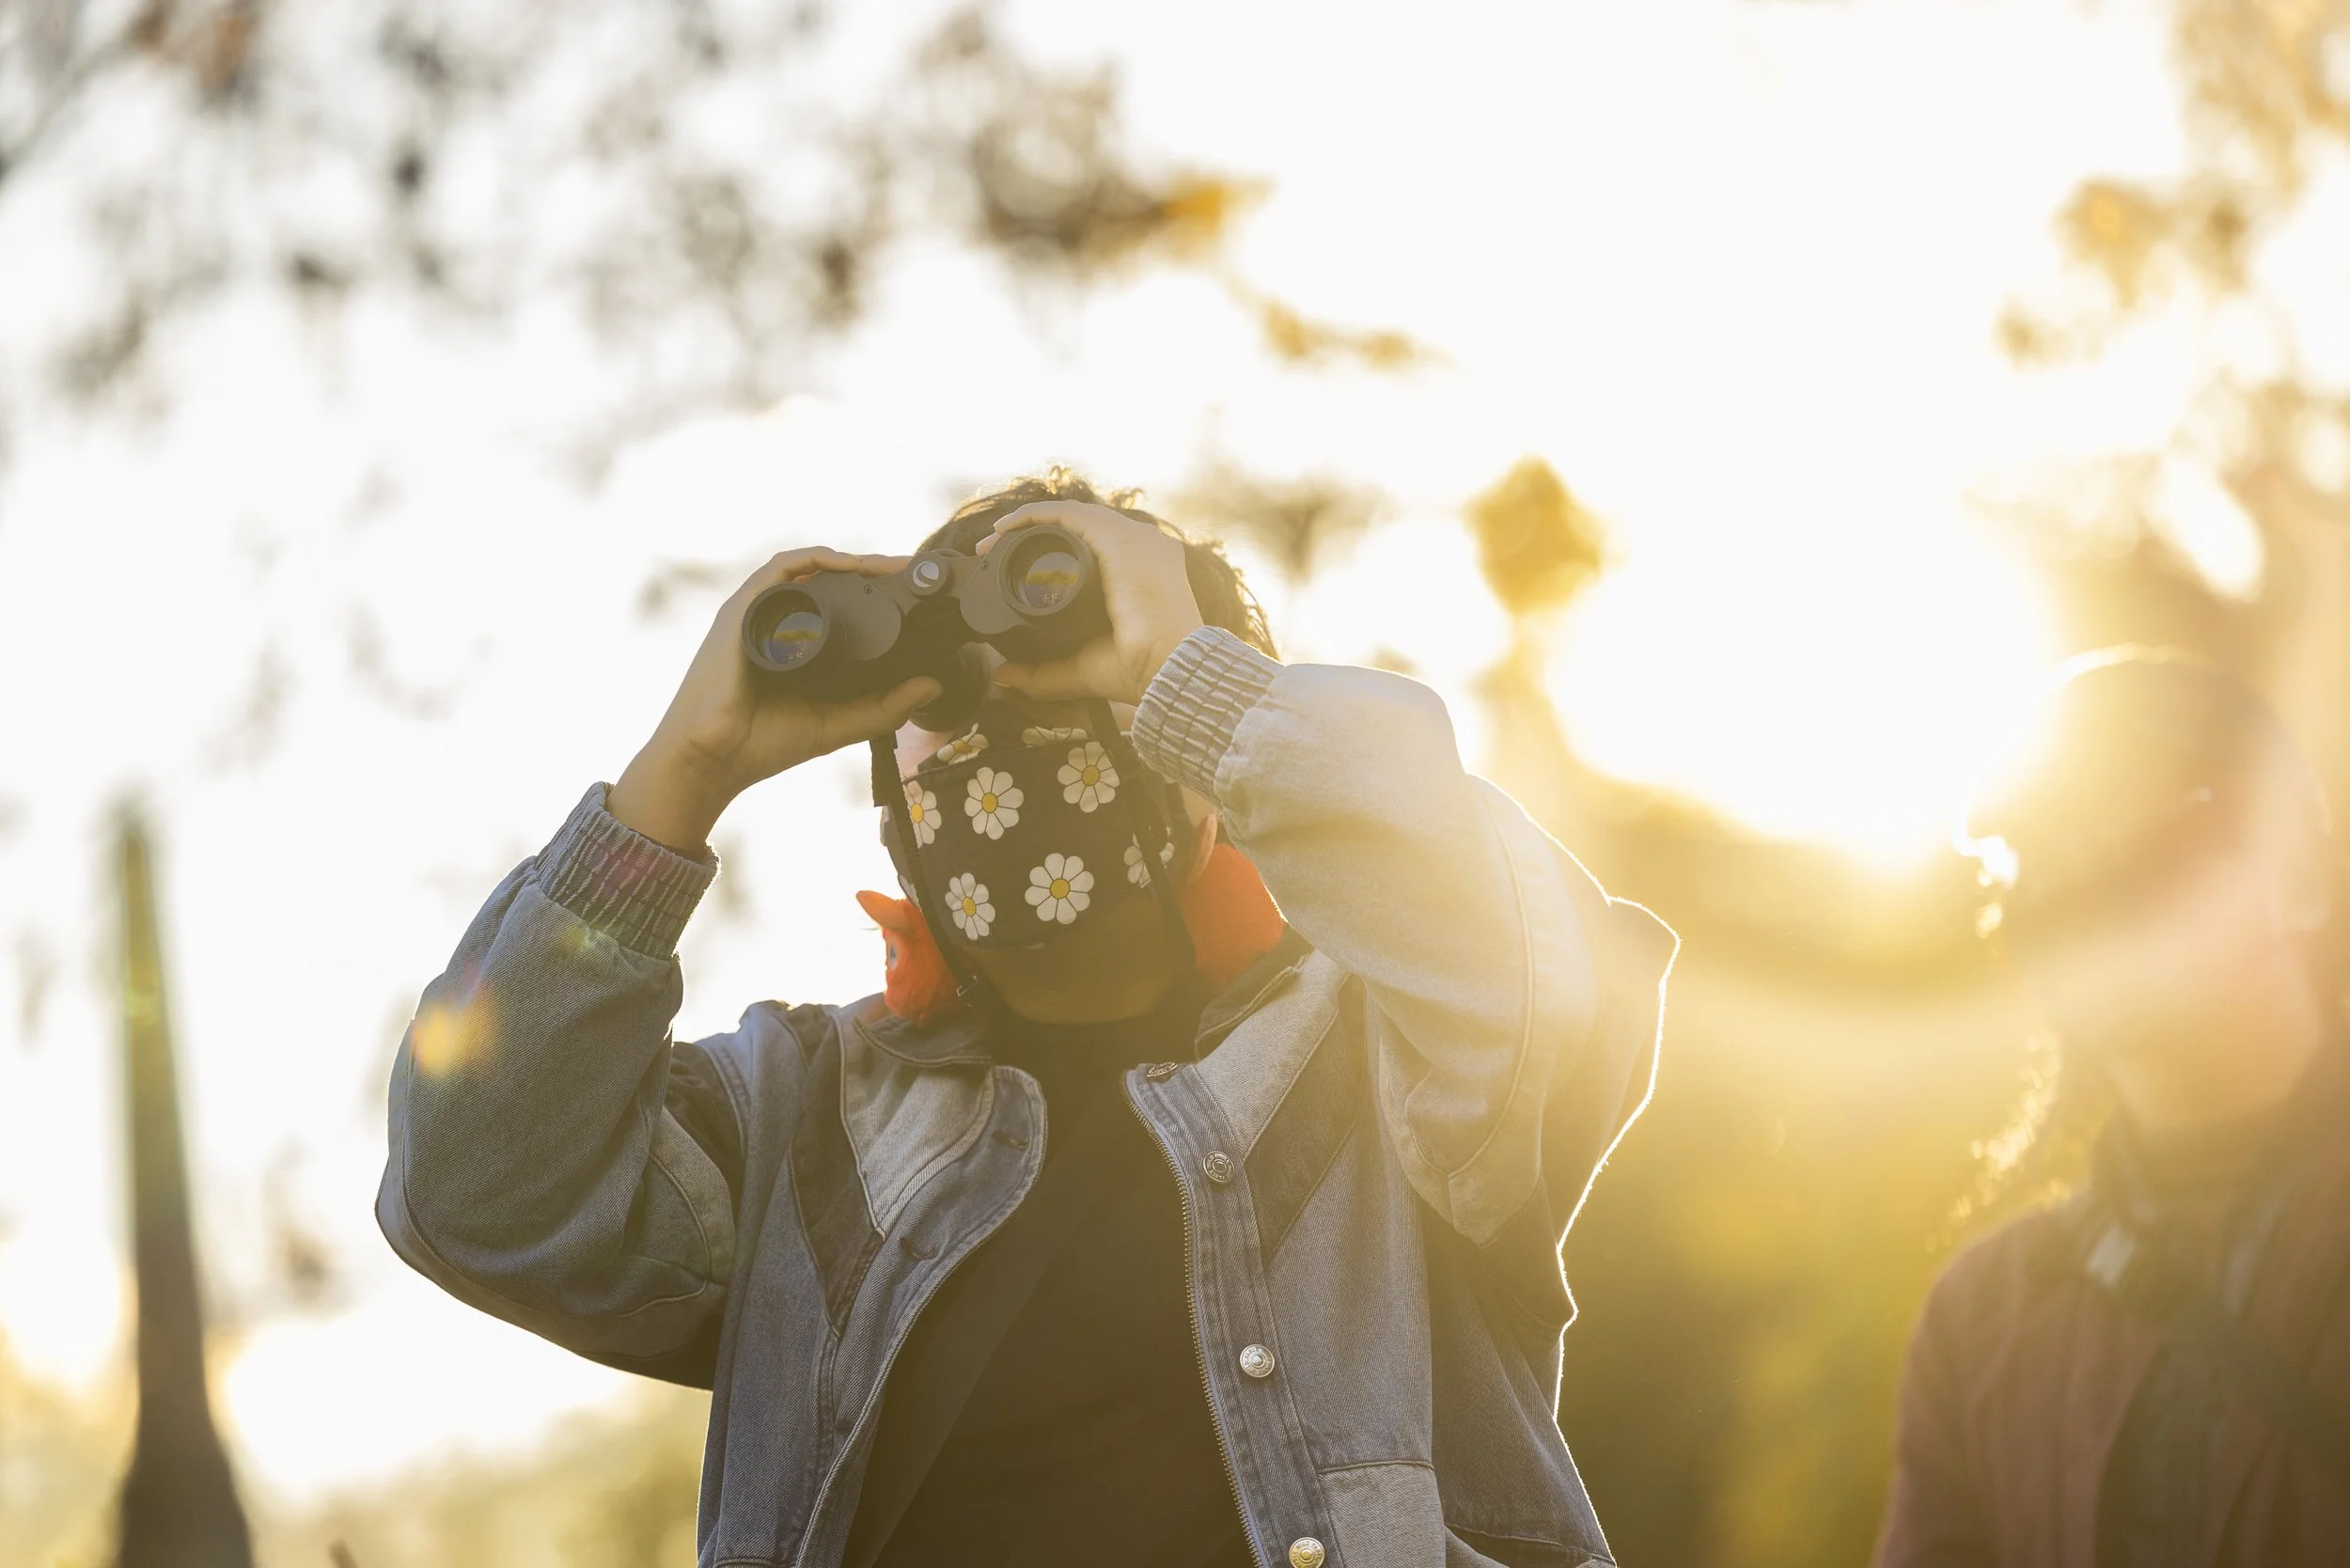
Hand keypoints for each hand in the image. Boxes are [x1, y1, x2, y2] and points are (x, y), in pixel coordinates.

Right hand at [609, 549, 940, 850]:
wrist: (712, 759)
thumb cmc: (763, 743)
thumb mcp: (838, 723)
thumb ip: (885, 707)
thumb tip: (933, 685)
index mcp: (796, 643)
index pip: (838, 602)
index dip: (874, 590)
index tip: (913, 591)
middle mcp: (775, 621)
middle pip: (825, 579)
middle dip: (869, 570)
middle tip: (909, 572)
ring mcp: (756, 613)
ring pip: (806, 568)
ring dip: (849, 560)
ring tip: (887, 566)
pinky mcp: (740, 612)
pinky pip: (777, 571)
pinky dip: (812, 560)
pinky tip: (844, 564)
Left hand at [981, 501, 1206, 705]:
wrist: (1168, 670)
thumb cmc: (1141, 671)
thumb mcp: (1082, 668)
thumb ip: (1044, 673)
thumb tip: (1005, 676)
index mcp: (1144, 571)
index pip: (1093, 546)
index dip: (1050, 550)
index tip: (1008, 567)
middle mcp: (1143, 548)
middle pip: (1079, 527)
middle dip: (1031, 534)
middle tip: (991, 553)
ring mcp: (1134, 539)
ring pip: (1071, 516)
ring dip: (1026, 523)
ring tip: (991, 542)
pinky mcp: (1120, 538)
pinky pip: (1069, 513)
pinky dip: (1033, 515)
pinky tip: (1006, 527)